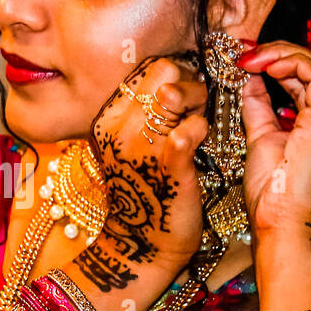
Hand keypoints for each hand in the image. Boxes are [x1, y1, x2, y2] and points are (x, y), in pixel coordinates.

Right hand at [75, 53, 209, 291]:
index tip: (185, 96)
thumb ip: (147, 112)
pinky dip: (202, 129)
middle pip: (163, 69)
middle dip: (189, 80)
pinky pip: (190, 129)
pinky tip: (200, 143)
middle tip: (196, 107)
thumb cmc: (145, 190)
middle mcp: (118, 127)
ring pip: (175, 91)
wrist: (143, 243)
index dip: (174, 74)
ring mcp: (141, 146)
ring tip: (198, 124)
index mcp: (108, 118)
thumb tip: (178, 82)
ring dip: (198, 102)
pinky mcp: (168, 167)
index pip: (146, 68)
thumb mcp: (132, 145)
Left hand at [238, 41, 310, 247]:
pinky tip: (265, 66)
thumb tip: (251, 79)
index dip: (286, 66)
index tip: (251, 63)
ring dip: (284, 55)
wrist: (282, 229)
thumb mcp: (262, 141)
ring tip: (252, 59)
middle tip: (249, 55)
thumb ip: (260, 109)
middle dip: (284, 55)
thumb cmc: (273, 200)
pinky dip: (290, 62)